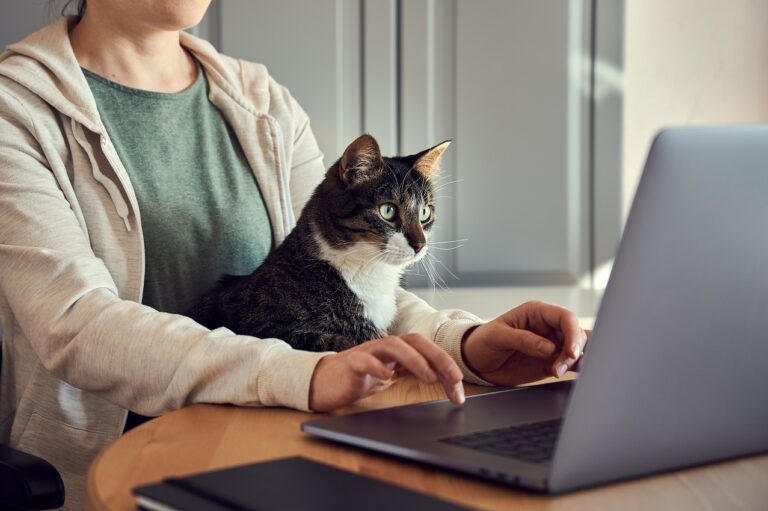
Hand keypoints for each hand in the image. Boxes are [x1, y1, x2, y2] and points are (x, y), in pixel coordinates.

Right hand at [309, 333, 464, 411]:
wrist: (321, 383)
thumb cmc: (358, 378)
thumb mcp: (390, 376)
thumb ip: (411, 373)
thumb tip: (445, 382)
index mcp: (396, 351)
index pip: (427, 349)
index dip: (445, 365)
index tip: (458, 388)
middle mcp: (384, 347)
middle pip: (415, 340)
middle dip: (438, 357)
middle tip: (454, 378)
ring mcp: (366, 352)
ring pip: (392, 345)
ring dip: (414, 359)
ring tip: (428, 377)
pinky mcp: (349, 363)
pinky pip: (363, 360)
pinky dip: (376, 366)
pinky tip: (387, 377)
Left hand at [461, 301, 587, 386]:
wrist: (476, 361)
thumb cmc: (483, 341)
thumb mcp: (498, 336)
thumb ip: (523, 339)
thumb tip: (550, 348)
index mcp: (536, 313)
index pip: (565, 317)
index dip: (573, 333)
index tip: (571, 352)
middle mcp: (548, 327)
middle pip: (575, 333)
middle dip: (573, 351)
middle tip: (558, 368)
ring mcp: (551, 345)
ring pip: (576, 349)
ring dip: (575, 361)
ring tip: (558, 372)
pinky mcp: (550, 362)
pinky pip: (569, 364)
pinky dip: (574, 369)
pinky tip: (571, 374)